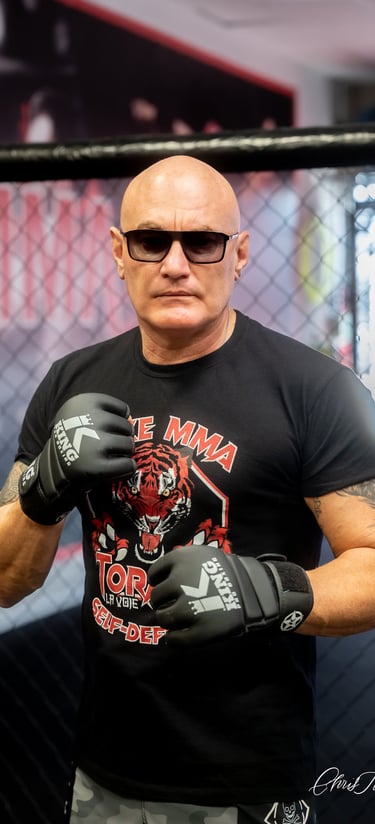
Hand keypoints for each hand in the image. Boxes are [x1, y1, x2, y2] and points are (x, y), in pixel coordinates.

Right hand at [19, 393, 135, 523]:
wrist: (51, 470)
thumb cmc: (73, 440)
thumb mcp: (78, 414)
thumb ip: (103, 411)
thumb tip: (131, 418)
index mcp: (83, 402)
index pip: (122, 409)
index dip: (120, 422)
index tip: (109, 430)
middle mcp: (88, 420)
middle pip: (126, 427)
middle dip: (123, 438)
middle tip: (110, 447)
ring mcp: (92, 444)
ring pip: (128, 445)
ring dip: (125, 453)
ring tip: (111, 456)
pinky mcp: (96, 467)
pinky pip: (127, 465)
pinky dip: (126, 468)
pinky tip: (116, 469)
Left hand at [148, 545, 312, 645]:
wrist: (259, 591)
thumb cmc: (228, 572)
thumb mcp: (204, 556)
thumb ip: (180, 564)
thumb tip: (156, 581)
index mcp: (181, 559)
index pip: (154, 575)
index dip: (160, 582)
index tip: (170, 588)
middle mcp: (180, 581)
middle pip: (156, 597)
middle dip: (164, 602)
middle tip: (177, 604)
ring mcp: (189, 607)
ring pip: (162, 618)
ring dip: (167, 620)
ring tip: (179, 619)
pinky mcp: (200, 631)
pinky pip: (174, 639)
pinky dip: (173, 639)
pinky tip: (180, 635)